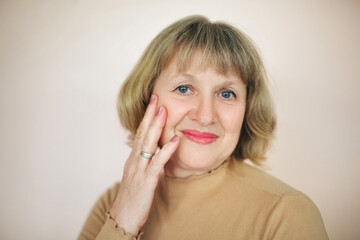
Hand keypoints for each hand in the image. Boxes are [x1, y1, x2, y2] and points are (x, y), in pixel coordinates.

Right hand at [109, 94, 178, 235]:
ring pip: (148, 144)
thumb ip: (143, 162)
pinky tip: (176, 140)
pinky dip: (167, 150)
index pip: (140, 133)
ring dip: (156, 126)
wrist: (122, 218)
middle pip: (143, 134)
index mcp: (133, 159)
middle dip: (150, 115)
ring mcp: (140, 170)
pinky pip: (158, 163)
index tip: (153, 102)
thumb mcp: (135, 176)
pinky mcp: (147, 182)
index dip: (146, 117)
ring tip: (164, 111)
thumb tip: (152, 151)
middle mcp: (134, 161)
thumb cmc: (131, 198)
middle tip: (157, 97)